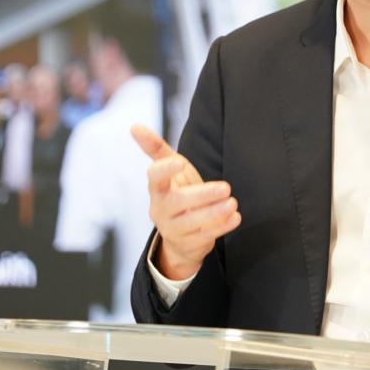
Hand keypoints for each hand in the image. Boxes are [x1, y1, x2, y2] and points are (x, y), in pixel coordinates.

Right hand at [130, 124, 240, 280]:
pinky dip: (221, 227)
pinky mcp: (188, 244)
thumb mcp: (170, 170)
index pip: (155, 177)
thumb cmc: (176, 192)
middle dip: (203, 195)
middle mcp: (161, 209)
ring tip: (233, 203)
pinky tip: (235, 218)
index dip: (165, 170)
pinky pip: (205, 237)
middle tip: (226, 187)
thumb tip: (134, 125)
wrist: (180, 234)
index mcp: (157, 188)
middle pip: (179, 201)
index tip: (180, 162)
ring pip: (193, 223)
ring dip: (215, 213)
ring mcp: (173, 229)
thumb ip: (155, 148)